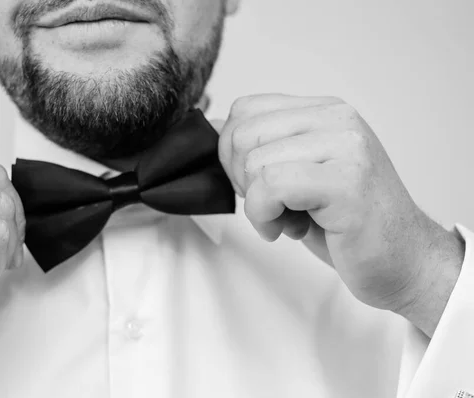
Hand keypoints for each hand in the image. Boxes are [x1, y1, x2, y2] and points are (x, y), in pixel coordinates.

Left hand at [218, 94, 464, 335]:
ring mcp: (346, 147)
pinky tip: (290, 229)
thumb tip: (210, 131)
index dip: (233, 153)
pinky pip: (271, 186)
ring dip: (258, 204)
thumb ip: (264, 149)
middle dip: (241, 179)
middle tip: (272, 205)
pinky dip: (265, 216)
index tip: (256, 184)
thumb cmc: (346, 223)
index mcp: (324, 111)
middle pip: (242, 133)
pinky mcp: (346, 181)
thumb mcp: (299, 175)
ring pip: (254, 162)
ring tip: (290, 219)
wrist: (404, 261)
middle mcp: (337, 119)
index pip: (245, 109)